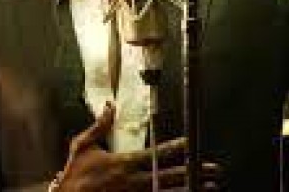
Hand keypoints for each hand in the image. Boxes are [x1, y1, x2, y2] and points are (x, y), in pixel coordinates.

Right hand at [57, 102, 220, 190]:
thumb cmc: (73, 176)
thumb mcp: (82, 147)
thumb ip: (99, 126)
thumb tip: (110, 105)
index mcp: (123, 163)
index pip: (155, 154)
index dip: (175, 149)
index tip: (192, 144)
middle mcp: (132, 182)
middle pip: (169, 176)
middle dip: (193, 172)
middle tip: (214, 170)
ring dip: (189, 190)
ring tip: (211, 188)